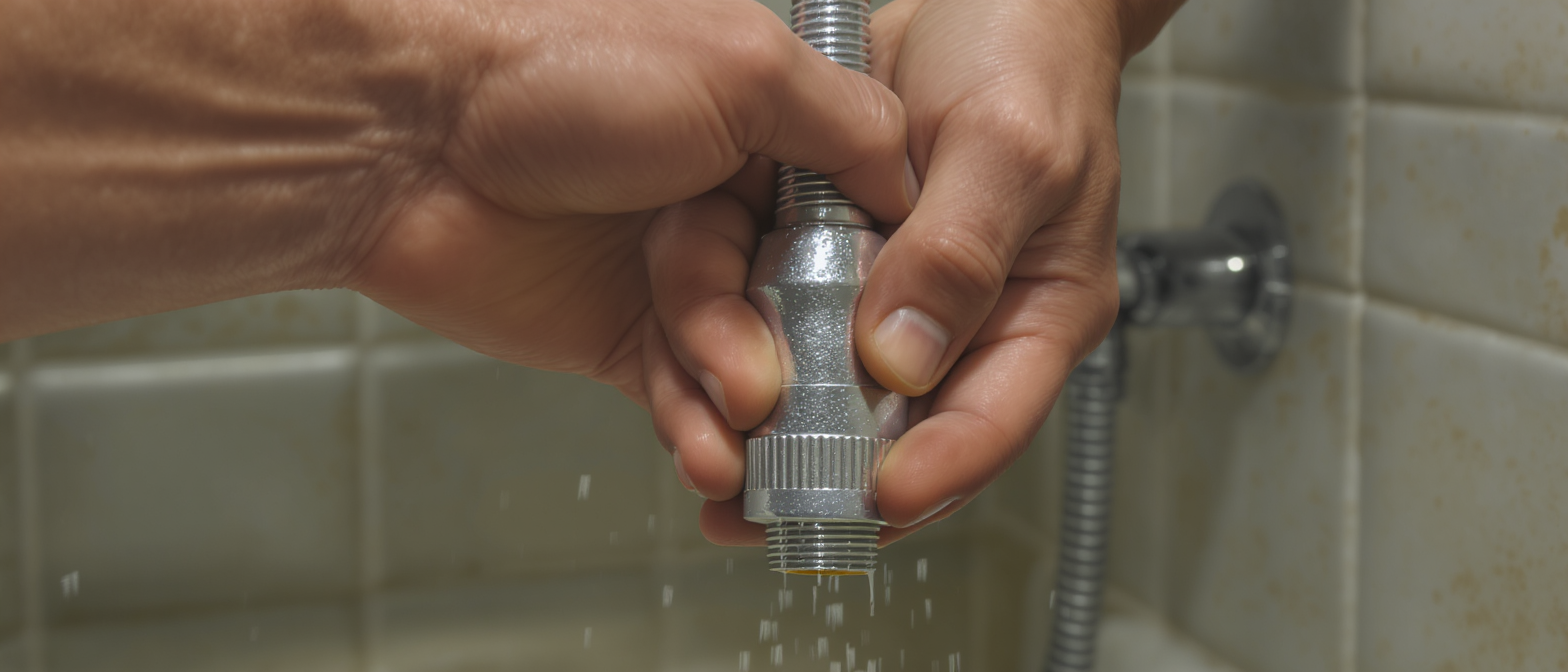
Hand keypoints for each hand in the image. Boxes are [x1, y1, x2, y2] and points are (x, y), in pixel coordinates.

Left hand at [350, 0, 913, 404]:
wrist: (401, 133)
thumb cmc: (556, 67)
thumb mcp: (739, 66)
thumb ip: (841, 124)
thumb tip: (912, 182)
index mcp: (769, 127)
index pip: (866, 220)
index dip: (883, 283)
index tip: (899, 336)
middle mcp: (729, 201)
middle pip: (816, 308)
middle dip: (815, 360)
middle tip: (817, 398)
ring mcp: (673, 276)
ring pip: (752, 367)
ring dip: (751, 407)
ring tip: (742, 428)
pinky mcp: (620, 338)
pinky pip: (684, 402)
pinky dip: (698, 431)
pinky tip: (708, 450)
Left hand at [670, 0, 1180, 545]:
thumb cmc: (1025, 58)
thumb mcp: (1005, 148)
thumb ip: (958, 254)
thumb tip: (903, 360)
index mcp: (1032, 310)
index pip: (990, 420)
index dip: (935, 473)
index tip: (873, 498)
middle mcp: (956, 320)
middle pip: (899, 433)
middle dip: (830, 480)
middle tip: (770, 512)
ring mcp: (884, 298)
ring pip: (826, 393)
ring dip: (769, 430)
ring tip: (719, 468)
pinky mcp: (824, 266)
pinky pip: (773, 328)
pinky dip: (735, 357)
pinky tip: (696, 389)